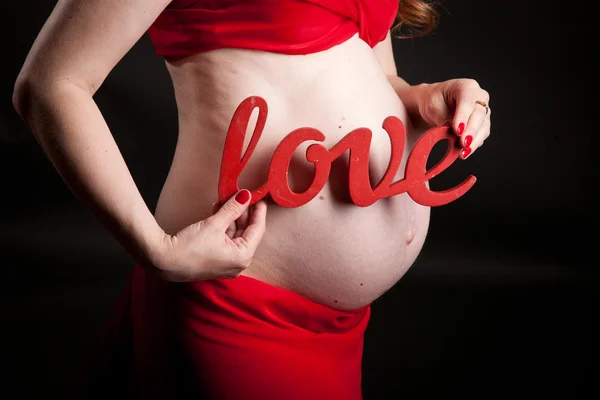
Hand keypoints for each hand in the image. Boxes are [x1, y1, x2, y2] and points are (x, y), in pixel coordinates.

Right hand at [149, 189, 267, 281]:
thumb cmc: (188, 247)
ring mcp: (226, 263)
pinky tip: (218, 210)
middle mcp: (237, 263)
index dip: (259, 211)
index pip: (257, 230)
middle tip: (242, 195)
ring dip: (231, 217)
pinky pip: (225, 240)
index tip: (260, 197)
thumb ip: (232, 209)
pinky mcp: (215, 260)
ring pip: (234, 235)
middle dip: (242, 213)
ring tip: (226, 199)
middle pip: (246, 233)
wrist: (162, 261)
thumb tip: (245, 196)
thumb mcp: (214, 224)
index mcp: (242, 257)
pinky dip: (223, 226)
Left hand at [415, 78, 490, 159]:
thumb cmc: (434, 101)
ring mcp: (483, 111)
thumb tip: (453, 132)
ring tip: (464, 152)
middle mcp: (479, 97)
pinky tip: (465, 152)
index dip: (463, 116)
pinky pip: (481, 135)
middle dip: (471, 130)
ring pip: (483, 126)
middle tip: (462, 143)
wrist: (435, 105)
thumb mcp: (433, 106)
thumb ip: (443, 117)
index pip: (468, 101)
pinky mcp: (482, 124)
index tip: (457, 130)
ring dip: (474, 141)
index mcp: (466, 87)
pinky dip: (473, 144)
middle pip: (479, 114)